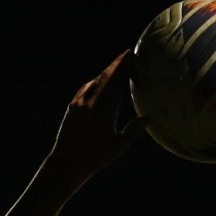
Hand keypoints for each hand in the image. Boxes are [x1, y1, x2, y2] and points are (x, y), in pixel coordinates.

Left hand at [48, 50, 147, 180]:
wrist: (67, 162)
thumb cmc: (96, 157)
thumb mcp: (118, 146)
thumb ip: (133, 131)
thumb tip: (148, 118)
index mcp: (105, 112)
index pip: (118, 84)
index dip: (126, 70)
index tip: (133, 59)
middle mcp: (91, 103)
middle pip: (106, 77)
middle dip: (117, 64)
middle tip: (127, 53)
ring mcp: (80, 103)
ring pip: (95, 81)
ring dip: (107, 72)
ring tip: (117, 65)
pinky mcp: (73, 106)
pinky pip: (85, 88)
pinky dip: (95, 81)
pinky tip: (100, 80)